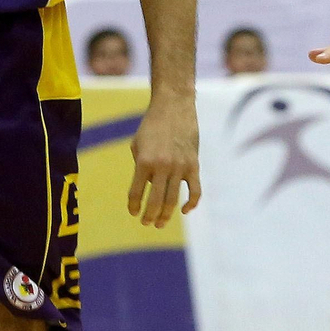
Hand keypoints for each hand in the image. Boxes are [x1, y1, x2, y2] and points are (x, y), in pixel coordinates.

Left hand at [127, 95, 200, 228]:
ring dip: (166, 215)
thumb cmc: (152, 125)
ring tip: (160, 223)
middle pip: (156, 201)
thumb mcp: (138, 145)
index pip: (136, 193)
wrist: (174, 107)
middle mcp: (162, 166)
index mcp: (144, 161)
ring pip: (173, 200)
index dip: (134, 206)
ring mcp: (180, 167)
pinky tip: (184, 210)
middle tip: (147, 223)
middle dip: (150, 216)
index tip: (134, 213)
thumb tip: (148, 189)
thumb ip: (140, 168)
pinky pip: (195, 191)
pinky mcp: (194, 165)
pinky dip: (191, 204)